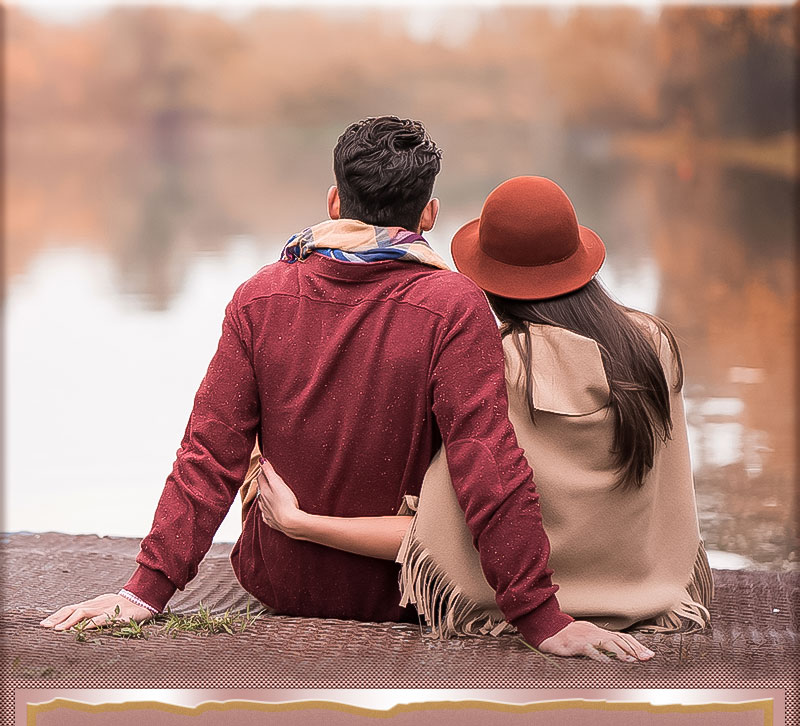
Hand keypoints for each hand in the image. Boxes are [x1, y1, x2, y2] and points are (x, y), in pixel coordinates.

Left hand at [39, 593, 152, 631]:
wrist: (146, 598)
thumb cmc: (126, 606)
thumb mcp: (106, 607)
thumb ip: (93, 614)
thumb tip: (77, 623)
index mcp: (94, 603)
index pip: (72, 608)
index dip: (57, 615)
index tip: (45, 624)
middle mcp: (98, 604)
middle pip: (74, 609)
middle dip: (59, 618)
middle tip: (46, 627)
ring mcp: (107, 608)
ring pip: (85, 612)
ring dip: (71, 621)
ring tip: (59, 630)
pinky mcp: (118, 614)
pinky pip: (104, 618)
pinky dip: (93, 623)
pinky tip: (85, 628)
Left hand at [257, 458, 306, 537]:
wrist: (290, 522)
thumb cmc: (285, 502)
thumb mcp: (277, 483)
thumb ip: (269, 471)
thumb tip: (261, 460)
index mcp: (264, 491)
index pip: (260, 478)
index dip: (263, 472)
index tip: (265, 467)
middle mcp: (263, 502)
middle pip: (260, 490)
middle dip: (263, 483)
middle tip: (267, 478)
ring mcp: (267, 512)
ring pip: (262, 502)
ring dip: (264, 497)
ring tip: (268, 493)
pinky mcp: (272, 521)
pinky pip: (267, 514)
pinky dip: (267, 510)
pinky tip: (270, 510)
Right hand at [537, 620, 654, 661]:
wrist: (550, 630)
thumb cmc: (570, 637)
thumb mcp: (589, 637)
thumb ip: (602, 643)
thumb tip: (619, 651)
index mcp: (600, 633)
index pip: (623, 637)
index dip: (637, 645)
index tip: (649, 654)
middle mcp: (596, 634)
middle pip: (619, 640)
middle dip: (634, 650)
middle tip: (646, 658)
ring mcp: (587, 638)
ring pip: (608, 644)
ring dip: (621, 652)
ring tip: (631, 661)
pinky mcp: (577, 644)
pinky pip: (590, 650)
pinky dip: (600, 656)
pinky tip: (608, 662)